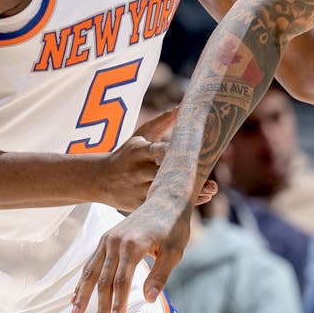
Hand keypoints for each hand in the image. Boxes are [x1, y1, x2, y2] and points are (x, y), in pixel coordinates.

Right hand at [70, 194, 191, 312]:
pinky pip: (91, 262)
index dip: (118, 301)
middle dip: (100, 304)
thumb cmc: (173, 228)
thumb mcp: (174, 252)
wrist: (165, 200)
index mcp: (133, 245)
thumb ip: (160, 275)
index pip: (122, 280)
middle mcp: (116, 241)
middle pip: (104, 278)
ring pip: (91, 271)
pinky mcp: (105, 239)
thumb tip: (149, 300)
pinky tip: (75, 296)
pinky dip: (82, 280)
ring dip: (82, 294)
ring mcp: (108, 239)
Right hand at [92, 108, 218, 212]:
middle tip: (214, 182)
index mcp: (139, 152)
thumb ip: (162, 122)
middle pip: (165, 175)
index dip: (173, 153)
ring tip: (211, 191)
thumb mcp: (140, 136)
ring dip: (189, 194)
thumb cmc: (125, 154)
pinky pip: (160, 205)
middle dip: (188, 178)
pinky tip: (198, 200)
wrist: (99, 179)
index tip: (193, 153)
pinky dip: (178, 204)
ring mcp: (137, 189)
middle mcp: (138, 171)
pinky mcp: (137, 205)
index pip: (158, 151)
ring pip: (165, 193)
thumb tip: (183, 106)